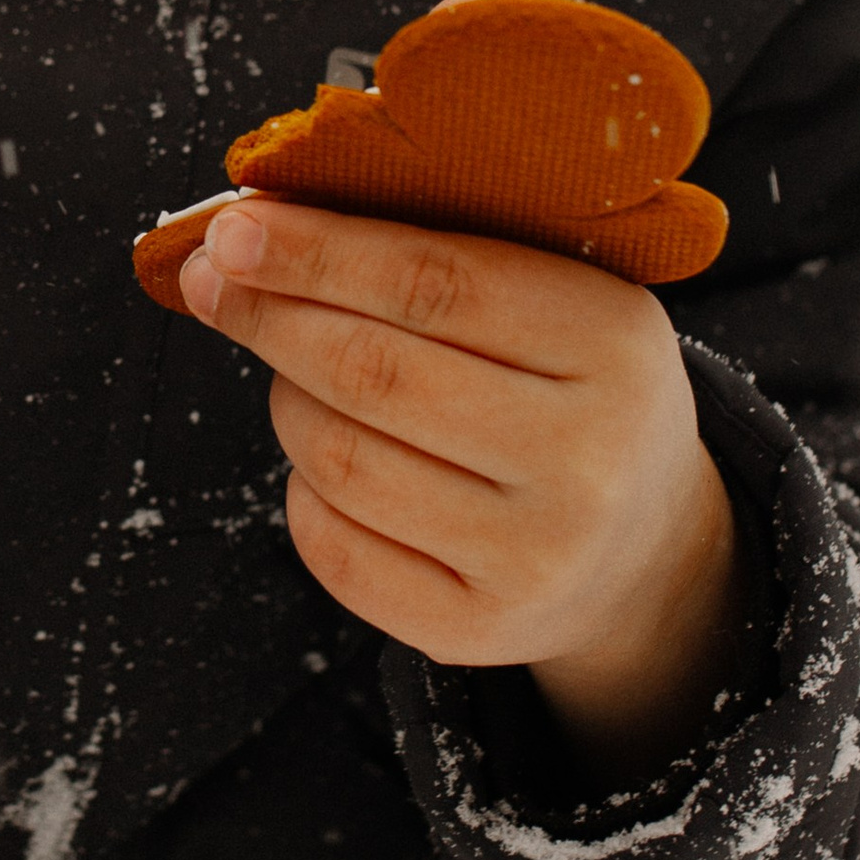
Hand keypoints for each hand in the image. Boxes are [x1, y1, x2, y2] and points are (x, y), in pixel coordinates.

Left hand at [181, 197, 741, 778]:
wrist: (645, 546)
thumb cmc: (572, 389)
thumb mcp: (557, 296)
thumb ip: (431, 254)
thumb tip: (255, 229)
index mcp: (611, 341)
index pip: (431, 283)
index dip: (315, 253)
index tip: (234, 231)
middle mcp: (583, 458)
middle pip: (370, 372)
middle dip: (269, 317)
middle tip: (214, 281)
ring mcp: (532, 556)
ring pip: (338, 460)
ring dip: (287, 399)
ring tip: (295, 372)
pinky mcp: (476, 630)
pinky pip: (332, 549)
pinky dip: (303, 490)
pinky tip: (325, 459)